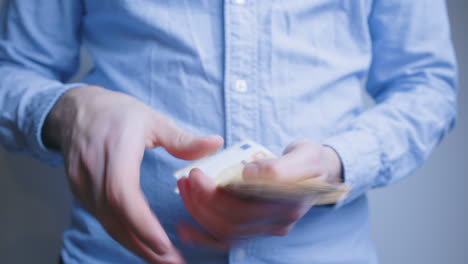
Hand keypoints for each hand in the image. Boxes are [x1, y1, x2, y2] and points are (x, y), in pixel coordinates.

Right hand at [42, 85, 222, 263]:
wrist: (76, 110)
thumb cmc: (116, 112)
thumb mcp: (152, 119)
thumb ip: (182, 138)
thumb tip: (216, 143)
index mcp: (114, 151)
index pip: (121, 194)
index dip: (140, 221)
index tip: (162, 242)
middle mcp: (93, 171)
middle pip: (114, 217)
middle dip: (143, 244)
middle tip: (171, 261)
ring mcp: (83, 184)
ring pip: (107, 223)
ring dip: (134, 245)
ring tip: (161, 259)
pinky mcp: (80, 191)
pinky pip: (102, 219)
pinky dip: (122, 234)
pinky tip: (140, 243)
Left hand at [176, 139, 341, 248]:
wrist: (317, 172)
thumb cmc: (309, 161)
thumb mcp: (305, 156)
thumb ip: (281, 168)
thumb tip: (250, 175)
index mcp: (287, 206)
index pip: (243, 209)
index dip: (214, 195)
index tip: (197, 173)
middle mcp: (275, 224)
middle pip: (230, 223)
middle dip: (202, 201)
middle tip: (187, 177)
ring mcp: (265, 229)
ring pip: (224, 232)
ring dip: (199, 212)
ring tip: (184, 188)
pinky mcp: (255, 228)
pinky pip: (225, 238)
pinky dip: (202, 234)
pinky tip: (184, 227)